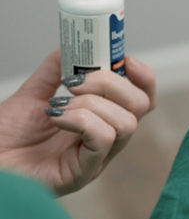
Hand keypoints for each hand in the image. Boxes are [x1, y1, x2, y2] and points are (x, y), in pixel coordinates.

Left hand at [0, 49, 155, 195]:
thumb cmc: (6, 136)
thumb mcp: (34, 93)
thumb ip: (56, 70)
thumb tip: (72, 46)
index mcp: (103, 119)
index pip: (142, 99)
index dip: (144, 78)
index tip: (126, 61)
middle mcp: (107, 138)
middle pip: (140, 106)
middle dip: (113, 84)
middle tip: (78, 81)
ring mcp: (99, 157)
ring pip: (126, 122)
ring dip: (92, 104)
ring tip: (60, 105)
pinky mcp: (85, 172)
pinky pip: (104, 138)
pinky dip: (82, 120)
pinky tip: (57, 118)